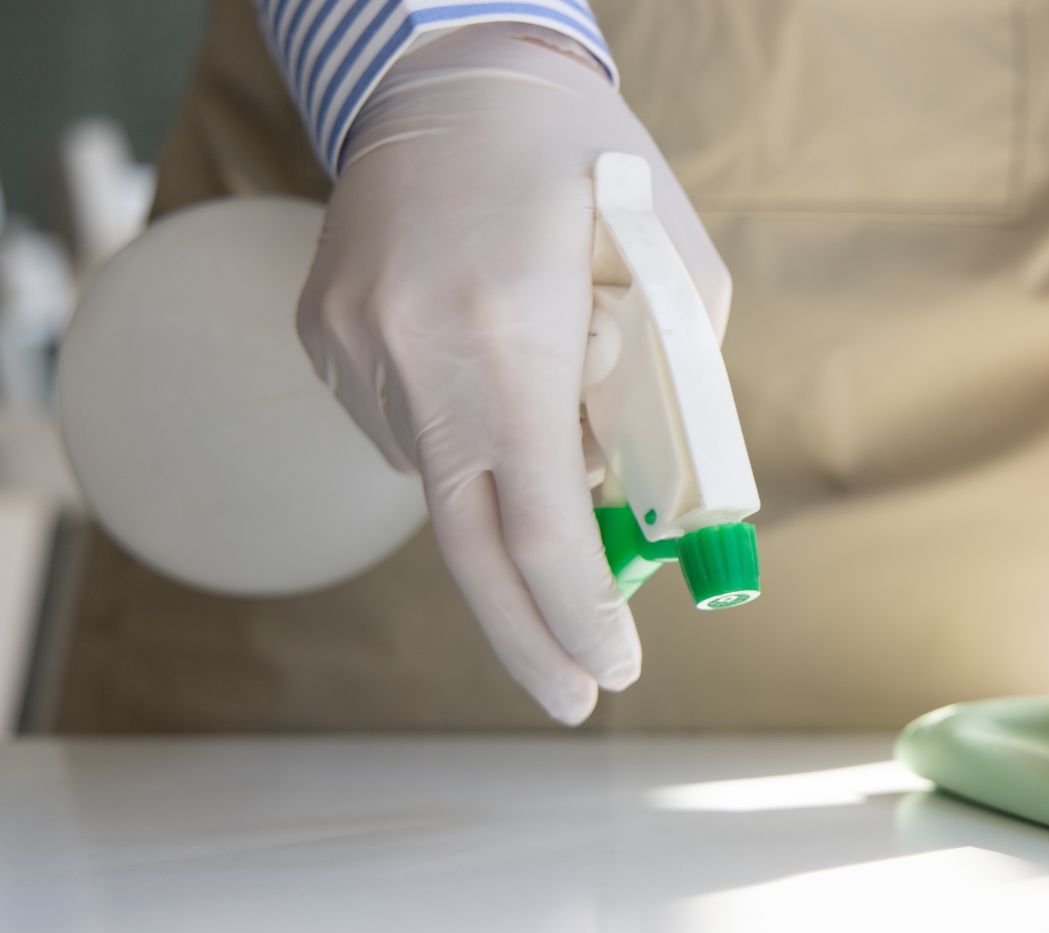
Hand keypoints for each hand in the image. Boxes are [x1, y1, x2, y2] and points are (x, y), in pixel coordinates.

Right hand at [297, 24, 730, 722]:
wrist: (450, 67)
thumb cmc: (590, 161)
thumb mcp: (672, 272)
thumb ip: (668, 397)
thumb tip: (639, 505)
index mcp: (505, 336)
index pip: (541, 525)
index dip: (580, 615)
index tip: (615, 673)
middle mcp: (409, 353)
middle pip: (467, 547)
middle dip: (527, 636)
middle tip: (575, 697)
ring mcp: (351, 348)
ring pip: (441, 480)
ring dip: (507, 493)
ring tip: (557, 406)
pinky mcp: (323, 336)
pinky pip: (406, 429)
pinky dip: (465, 437)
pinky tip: (490, 372)